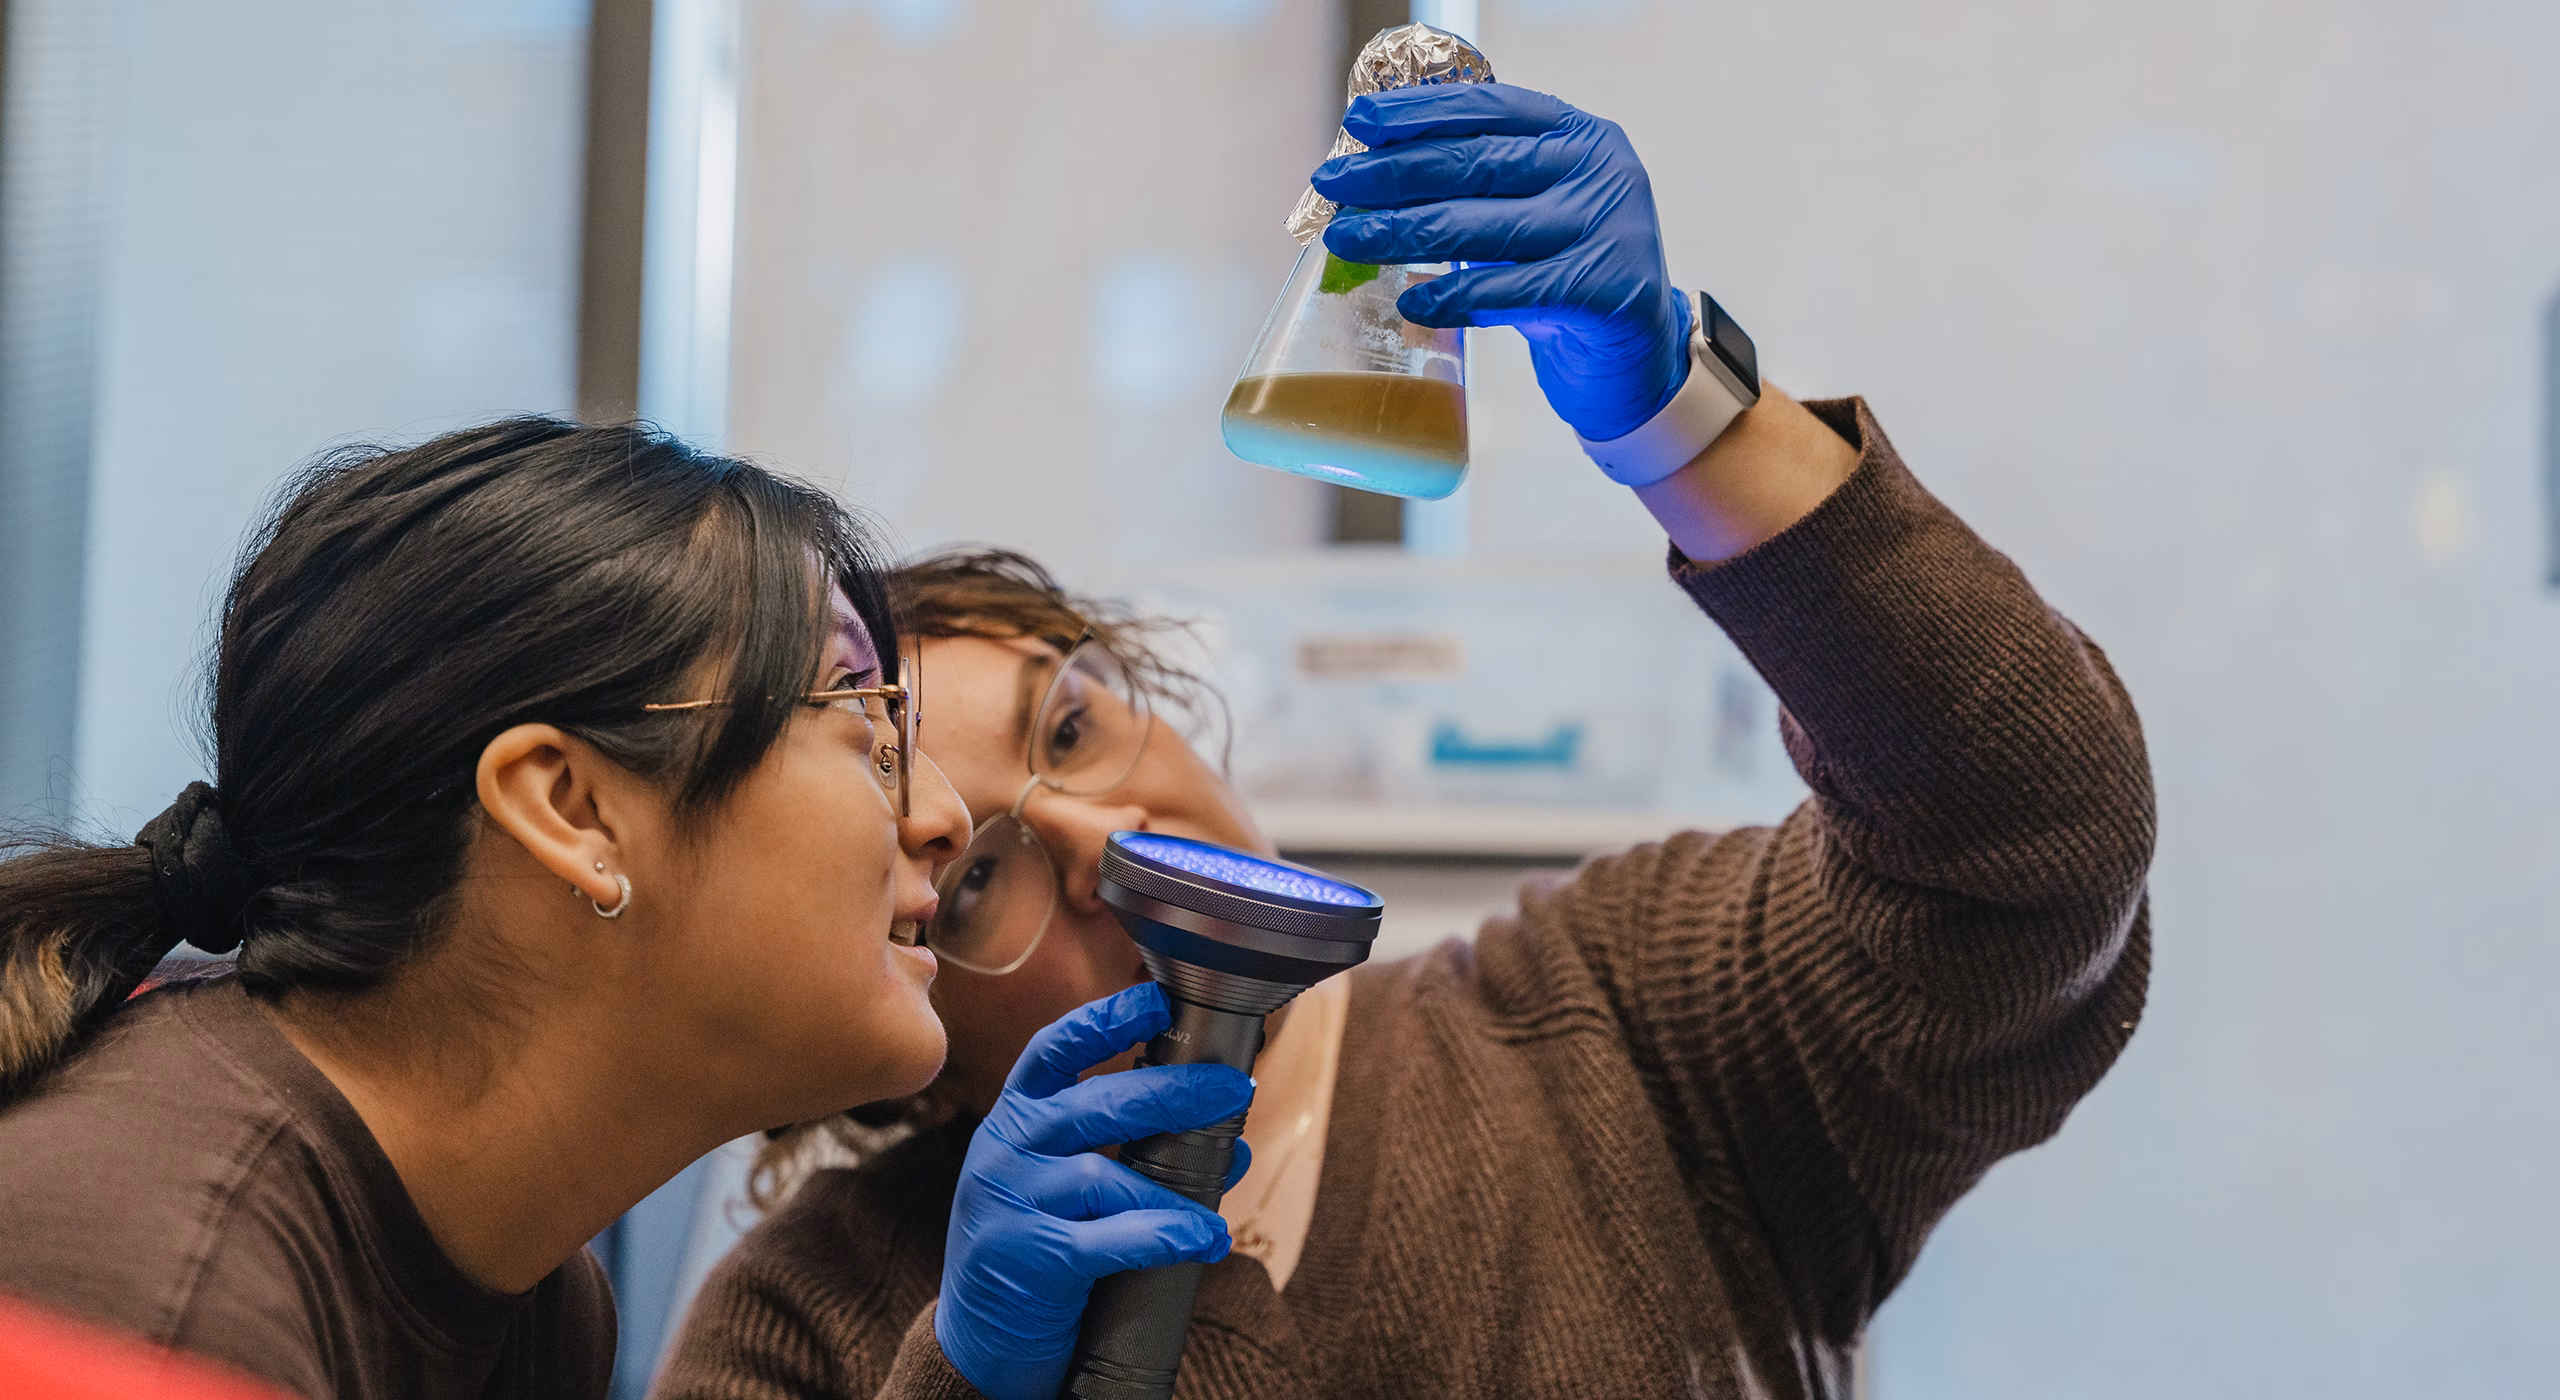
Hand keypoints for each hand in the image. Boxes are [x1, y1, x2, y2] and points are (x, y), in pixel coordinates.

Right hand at [934, 983, 1252, 1399]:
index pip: (1054, 1050)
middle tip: (1234, 1088)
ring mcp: (1009, 1201)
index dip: (1106, 1018)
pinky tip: (1202, 1239)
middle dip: (1174, 1091)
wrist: (977, 1339)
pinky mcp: (1028, 1256)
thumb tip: (1232, 1142)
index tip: (1160, 998)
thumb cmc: (1035, 1245)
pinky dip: (1165, 1235)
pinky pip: (1110, 1239)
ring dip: (1178, 1186)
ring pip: (1105, 1175)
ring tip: (1224, 1196)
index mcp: (1012, 1118)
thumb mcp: (1058, 1184)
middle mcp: (1004, 1149)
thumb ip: (1126, 1152)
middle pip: (1096, 1103)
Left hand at [1312, 83, 1690, 443]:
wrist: (1636, 355)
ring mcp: (1608, 228)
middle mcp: (1598, 169)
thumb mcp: (1529, 212)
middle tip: (1332, 186)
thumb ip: (1477, 187)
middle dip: (1393, 174)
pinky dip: (1455, 298)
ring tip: (1347, 239)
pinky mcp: (1608, 290)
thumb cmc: (1565, 275)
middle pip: (1477, 163)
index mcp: (1577, 134)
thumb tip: (1369, 180)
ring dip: (1404, 232)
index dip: (1419, 113)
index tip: (1358, 123)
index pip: (1488, 107)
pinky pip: (1512, 291)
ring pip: (1485, 225)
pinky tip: (1411, 302)